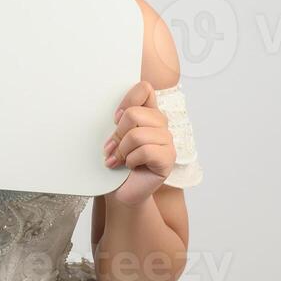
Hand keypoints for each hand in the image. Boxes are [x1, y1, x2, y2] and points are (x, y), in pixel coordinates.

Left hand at [102, 81, 174, 206]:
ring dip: (122, 150)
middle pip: (135, 113)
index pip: (145, 89)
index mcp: (149, 114)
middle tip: (111, 148)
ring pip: (137, 134)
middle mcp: (161, 125)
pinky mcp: (168, 159)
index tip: (115, 119)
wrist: (121, 191)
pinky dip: (132, 160)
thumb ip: (119, 120)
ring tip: (119, 160)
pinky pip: (146, 151)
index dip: (127, 100)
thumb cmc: (117, 163)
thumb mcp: (114, 137)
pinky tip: (131, 166)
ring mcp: (167, 142)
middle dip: (117, 134)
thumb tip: (117, 114)